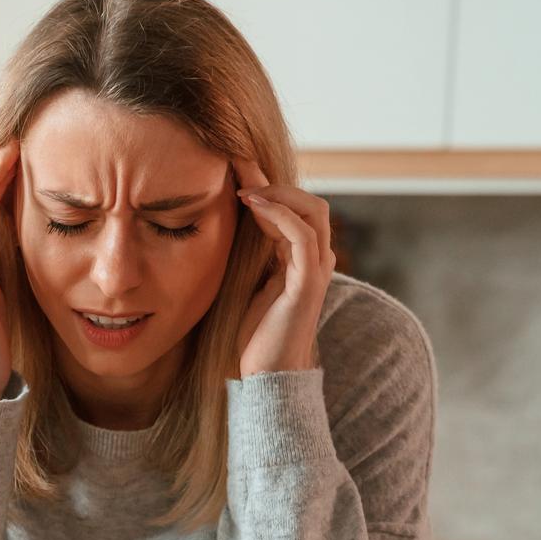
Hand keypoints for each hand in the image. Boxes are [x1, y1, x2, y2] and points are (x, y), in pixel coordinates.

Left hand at [233, 157, 334, 377]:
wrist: (265, 375)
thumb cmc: (252, 335)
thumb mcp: (245, 283)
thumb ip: (247, 255)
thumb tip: (223, 226)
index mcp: (300, 258)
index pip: (293, 210)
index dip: (266, 187)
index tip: (233, 170)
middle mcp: (315, 259)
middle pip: (308, 202)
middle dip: (274, 180)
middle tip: (238, 165)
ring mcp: (316, 269)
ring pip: (311, 211)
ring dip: (277, 192)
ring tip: (242, 184)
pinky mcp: (309, 282)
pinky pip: (301, 235)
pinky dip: (278, 214)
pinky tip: (250, 205)